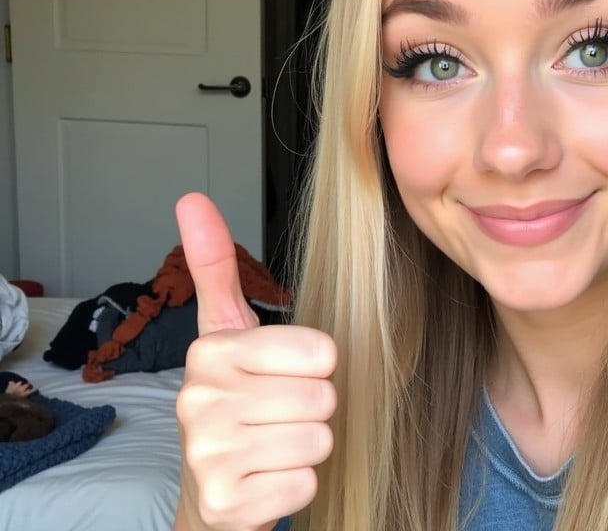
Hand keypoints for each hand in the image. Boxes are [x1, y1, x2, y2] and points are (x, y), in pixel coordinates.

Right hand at [174, 193, 336, 530]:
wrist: (211, 491)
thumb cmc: (233, 403)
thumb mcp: (225, 333)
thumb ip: (215, 267)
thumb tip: (192, 198)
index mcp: (209, 351)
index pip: (321, 351)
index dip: (317, 367)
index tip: (284, 376)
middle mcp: (198, 400)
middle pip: (323, 397)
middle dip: (312, 410)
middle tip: (277, 416)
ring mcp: (207, 456)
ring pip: (318, 440)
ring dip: (306, 448)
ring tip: (271, 446)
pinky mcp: (224, 506)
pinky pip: (306, 484)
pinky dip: (296, 486)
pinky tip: (265, 481)